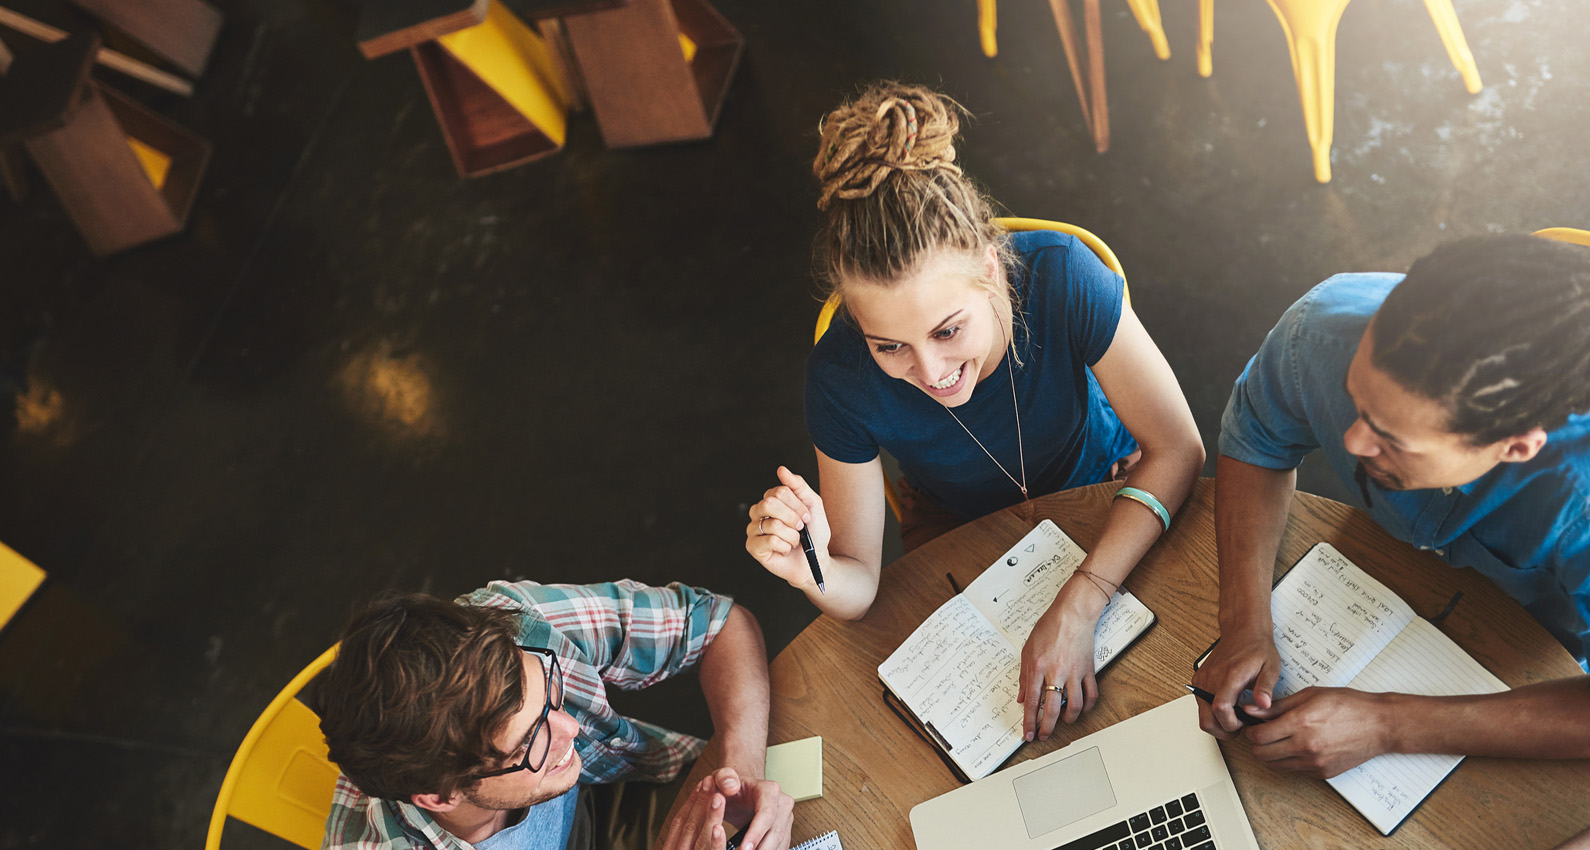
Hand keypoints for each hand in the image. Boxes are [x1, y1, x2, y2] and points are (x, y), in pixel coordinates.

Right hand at [657, 777, 730, 849]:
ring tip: (718, 797)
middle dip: (700, 802)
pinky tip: (719, 829)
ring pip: (701, 839)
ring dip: (710, 817)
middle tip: (710, 782)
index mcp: (674, 848)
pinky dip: (716, 843)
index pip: (679, 822)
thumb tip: (695, 814)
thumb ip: (688, 838)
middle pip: (690, 826)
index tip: (701, 784)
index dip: (690, 802)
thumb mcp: (685, 846)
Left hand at [710, 767, 793, 849]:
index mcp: (769, 790)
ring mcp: (785, 818)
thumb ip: (723, 777)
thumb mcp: (721, 777)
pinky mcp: (784, 830)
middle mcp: (782, 804)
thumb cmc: (732, 786)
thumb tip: (731, 786)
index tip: (744, 848)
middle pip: (775, 833)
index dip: (756, 834)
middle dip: (759, 849)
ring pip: (779, 843)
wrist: (741, 791)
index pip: (766, 814)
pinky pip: (779, 847)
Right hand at [745, 467, 829, 590]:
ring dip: (791, 535)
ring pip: (772, 524)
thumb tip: (781, 469)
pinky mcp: (752, 547)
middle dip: (792, 518)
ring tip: (794, 541)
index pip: (779, 491)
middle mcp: (759, 512)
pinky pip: (769, 541)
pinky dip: (784, 546)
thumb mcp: (812, 505)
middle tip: (800, 528)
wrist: (815, 560)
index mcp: (771, 499)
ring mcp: (754, 529)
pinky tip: (785, 550)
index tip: (806, 516)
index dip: (797, 505)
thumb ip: (798, 486)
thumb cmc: (814, 533)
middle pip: (769, 503)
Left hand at [1018, 577, 1105, 740]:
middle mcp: (1055, 672)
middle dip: (1046, 728)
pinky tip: (1081, 709)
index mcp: (1037, 667)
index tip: (1028, 733)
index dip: (1029, 721)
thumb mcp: (1027, 650)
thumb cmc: (1050, 627)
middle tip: (1043, 736)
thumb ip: (1024, 676)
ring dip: (1068, 720)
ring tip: (1062, 722)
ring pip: (1073, 706)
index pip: (1031, 702)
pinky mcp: (1088, 670)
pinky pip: (1091, 695)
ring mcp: (1074, 673)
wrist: (1072, 614)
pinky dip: (1087, 707)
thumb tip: (1022, 697)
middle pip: (1050, 709)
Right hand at [1190, 626, 1281, 739]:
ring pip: (1202, 715)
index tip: (1244, 723)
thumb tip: (1264, 704)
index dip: (1232, 724)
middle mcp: (1211, 679)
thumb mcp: (1271, 667)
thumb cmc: (1257, 648)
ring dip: (1218, 722)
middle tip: (1239, 727)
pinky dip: (1212, 712)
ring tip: (1236, 716)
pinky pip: (1201, 704)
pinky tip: (1229, 706)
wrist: (1242, 630)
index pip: (1221, 709)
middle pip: (1206, 719)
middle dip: (1223, 731)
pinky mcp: (1199, 680)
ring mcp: (1203, 680)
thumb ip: (1266, 687)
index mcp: (1230, 676)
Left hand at [1244, 687, 1395, 777]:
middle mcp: (1306, 746)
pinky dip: (1290, 760)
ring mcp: (1315, 763)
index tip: (1253, 725)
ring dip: (1271, 754)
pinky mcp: (1323, 773)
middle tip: (1263, 734)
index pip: (1259, 736)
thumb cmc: (1348, 705)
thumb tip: (1252, 709)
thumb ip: (1278, 706)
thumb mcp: (1310, 695)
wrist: (1379, 725)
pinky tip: (1298, 747)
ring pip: (1276, 766)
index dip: (1250, 731)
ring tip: (1279, 740)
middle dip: (1257, 744)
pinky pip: (1295, 770)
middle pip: (1262, 755)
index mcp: (1300, 724)